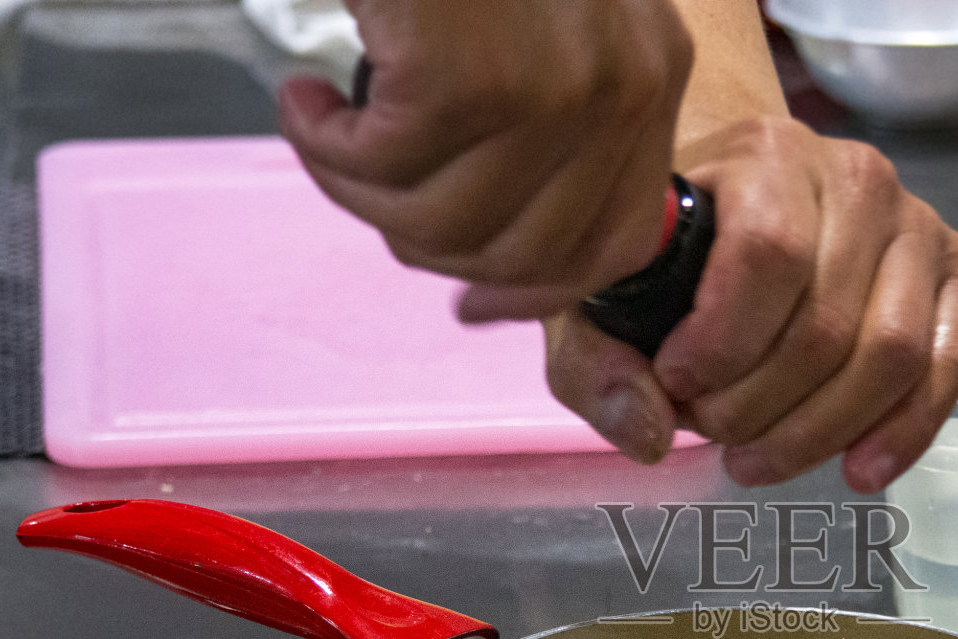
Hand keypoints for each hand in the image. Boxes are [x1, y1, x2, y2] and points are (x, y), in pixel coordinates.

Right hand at [278, 0, 692, 319]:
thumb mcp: (536, 32)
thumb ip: (544, 137)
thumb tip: (491, 282)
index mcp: (652, 76)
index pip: (609, 250)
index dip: (524, 286)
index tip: (459, 286)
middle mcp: (627, 86)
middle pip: (521, 259)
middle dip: (421, 239)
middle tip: (361, 173)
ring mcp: (560, 86)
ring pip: (446, 230)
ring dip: (358, 190)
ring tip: (326, 123)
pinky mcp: (476, 78)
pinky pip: (384, 174)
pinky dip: (324, 145)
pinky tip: (305, 93)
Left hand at [512, 117, 957, 491]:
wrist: (740, 198)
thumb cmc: (671, 245)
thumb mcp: (604, 291)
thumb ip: (597, 363)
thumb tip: (652, 433)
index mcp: (768, 154)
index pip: (768, 254)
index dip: (724, 342)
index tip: (678, 386)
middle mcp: (857, 176)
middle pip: (828, 323)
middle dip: (763, 406)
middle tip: (713, 435)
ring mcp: (916, 223)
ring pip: (892, 354)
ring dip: (821, 431)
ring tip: (758, 460)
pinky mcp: (952, 271)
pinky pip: (948, 366)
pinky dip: (905, 431)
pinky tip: (857, 472)